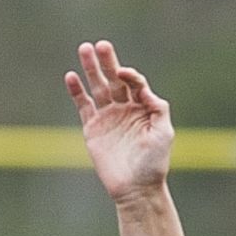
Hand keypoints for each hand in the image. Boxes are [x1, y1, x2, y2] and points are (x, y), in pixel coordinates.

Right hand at [66, 40, 173, 201]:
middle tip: (101, 45)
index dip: (129, 75)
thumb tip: (145, 89)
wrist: (137, 190)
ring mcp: (108, 118)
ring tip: (85, 49)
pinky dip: (77, 91)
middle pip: (114, 79)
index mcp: (143, 108)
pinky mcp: (93, 129)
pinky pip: (83, 105)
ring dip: (90, 68)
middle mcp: (124, 109)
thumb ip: (158, 108)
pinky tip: (72, 76)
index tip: (124, 74)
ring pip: (97, 87)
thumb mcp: (164, 134)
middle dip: (108, 62)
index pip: (134, 83)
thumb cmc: (154, 164)